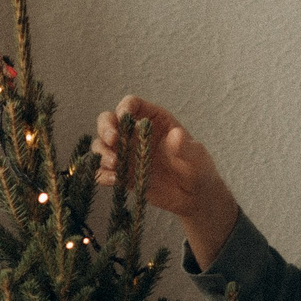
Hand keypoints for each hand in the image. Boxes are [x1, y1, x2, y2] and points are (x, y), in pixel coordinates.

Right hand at [93, 94, 238, 267]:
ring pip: (102, 145)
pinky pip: (104, 170)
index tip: (124, 117)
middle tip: (112, 140)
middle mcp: (136, 134)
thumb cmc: (198, 168)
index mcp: (154, 120)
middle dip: (106, 127)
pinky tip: (114, 180)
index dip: (125, 108)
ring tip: (115, 164)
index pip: (133, 105)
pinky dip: (102, 174)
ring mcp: (127, 153)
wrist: (194, 195)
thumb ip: (185, 147)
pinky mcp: (123, 173)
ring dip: (102, 152)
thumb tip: (176, 135)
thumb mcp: (196, 157)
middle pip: (109, 120)